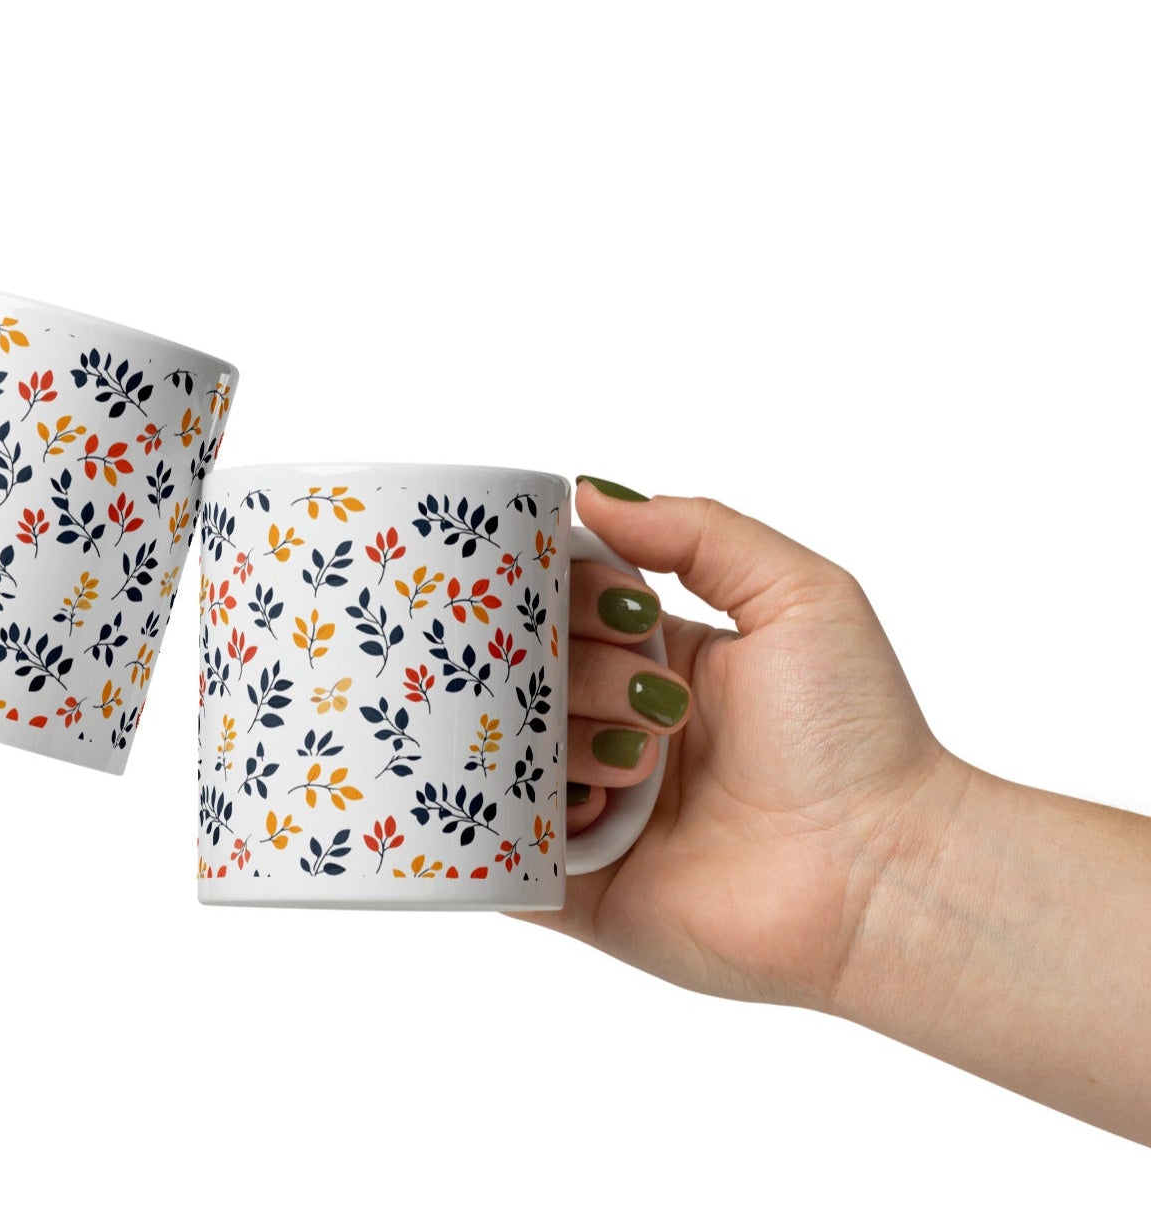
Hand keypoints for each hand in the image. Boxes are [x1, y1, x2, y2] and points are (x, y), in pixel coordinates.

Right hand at [545, 479, 957, 1009]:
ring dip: (558, 746)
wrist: (883, 876)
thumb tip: (590, 494)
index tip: (622, 614)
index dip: (569, 597)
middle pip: (531, 677)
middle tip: (654, 703)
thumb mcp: (800, 596)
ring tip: (638, 771)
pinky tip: (584, 811)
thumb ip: (700, 531)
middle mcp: (616, 733)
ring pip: (509, 754)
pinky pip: (499, 850)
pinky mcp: (578, 889)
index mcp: (659, 664)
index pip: (565, 610)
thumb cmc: (856, 739)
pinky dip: (514, 821)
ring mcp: (594, 812)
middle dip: (575, 674)